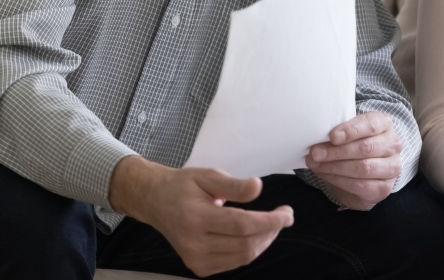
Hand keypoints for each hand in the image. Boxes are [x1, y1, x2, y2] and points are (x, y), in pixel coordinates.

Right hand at [109, 155, 293, 276]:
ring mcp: (195, 260)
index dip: (270, 221)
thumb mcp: (209, 176)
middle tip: (283, 215)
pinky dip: (250, 250)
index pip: (242, 225)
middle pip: (246, 244)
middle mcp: (193, 244)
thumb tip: (258, 187)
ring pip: (243, 257)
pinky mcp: (198, 267)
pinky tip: (255, 235)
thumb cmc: (184, 186)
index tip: (288, 213)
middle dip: (272, 231)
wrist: (155, 202)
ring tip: (272, 224)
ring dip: (264, 241)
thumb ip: (234, 185)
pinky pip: (234, 263)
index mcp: (195, 218)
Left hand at [305, 111, 401, 209]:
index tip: (332, 136)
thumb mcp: (348, 132)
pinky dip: (339, 180)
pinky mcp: (384, 188)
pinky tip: (326, 175)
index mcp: (384, 124)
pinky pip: (360, 185)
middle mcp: (393, 144)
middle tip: (315, 153)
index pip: (371, 124)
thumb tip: (315, 142)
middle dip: (337, 151)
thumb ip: (337, 133)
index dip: (351, 130)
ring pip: (363, 168)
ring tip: (316, 165)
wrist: (365, 172)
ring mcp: (392, 167)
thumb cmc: (353, 145)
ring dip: (335, 167)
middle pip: (366, 148)